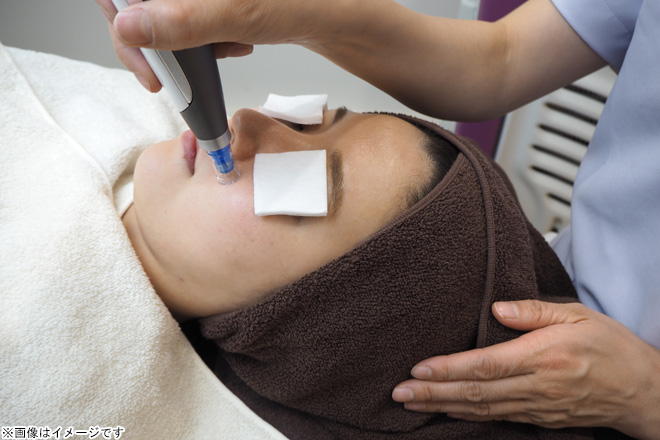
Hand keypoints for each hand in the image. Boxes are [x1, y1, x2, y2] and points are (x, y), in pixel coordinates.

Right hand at [96, 0, 331, 91]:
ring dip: (187, 47)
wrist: (347, 16)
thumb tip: (129, 27)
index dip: (121, 18)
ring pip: (168, 19)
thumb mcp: (242, 13)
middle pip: (142, 5)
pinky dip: (209, 42)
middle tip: (171, 77)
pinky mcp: (220, 4)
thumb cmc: (307, 2)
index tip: (142, 58)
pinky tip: (237, 45)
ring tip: (224, 51)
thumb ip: (185, 21)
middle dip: (158, 42)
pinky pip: (194, 23)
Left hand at [392, 300, 659, 439]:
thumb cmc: (612, 347)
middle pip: (475, 393)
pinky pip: (498, 418)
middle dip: (433, 393)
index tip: (419, 369)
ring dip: (444, 406)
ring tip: (412, 402)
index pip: (485, 365)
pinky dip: (469, 416)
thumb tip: (496, 309)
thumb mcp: (578, 316)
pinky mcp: (541, 419)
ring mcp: (537, 407)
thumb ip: (534, 312)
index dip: (449, 370)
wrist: (644, 391)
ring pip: (482, 410)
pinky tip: (449, 411)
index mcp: (542, 357)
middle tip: (399, 392)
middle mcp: (536, 386)